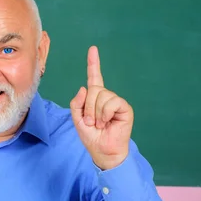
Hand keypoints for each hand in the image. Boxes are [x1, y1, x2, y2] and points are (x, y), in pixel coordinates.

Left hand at [70, 46, 133, 169]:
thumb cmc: (91, 136)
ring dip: (95, 113)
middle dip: (88, 107)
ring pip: (101, 96)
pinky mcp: (124, 108)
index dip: (93, 64)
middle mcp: (106, 97)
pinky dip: (105, 113)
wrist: (102, 151)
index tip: (93, 49)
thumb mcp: (77, 119)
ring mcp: (116, 102)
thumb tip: (84, 88)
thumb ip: (76, 103)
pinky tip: (107, 122)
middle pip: (94, 89)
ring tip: (99, 124)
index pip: (94, 78)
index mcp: (95, 98)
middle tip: (90, 122)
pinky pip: (111, 102)